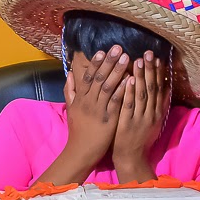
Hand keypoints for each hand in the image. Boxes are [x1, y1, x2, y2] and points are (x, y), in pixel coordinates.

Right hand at [63, 46, 130, 165]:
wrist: (80, 151)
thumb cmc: (78, 131)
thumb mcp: (71, 109)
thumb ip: (70, 91)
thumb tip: (69, 74)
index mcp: (80, 98)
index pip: (87, 76)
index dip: (95, 63)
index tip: (102, 50)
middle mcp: (88, 101)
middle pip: (98, 78)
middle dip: (108, 62)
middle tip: (118, 47)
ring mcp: (98, 110)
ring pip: (107, 86)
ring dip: (117, 71)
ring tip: (126, 58)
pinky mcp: (108, 119)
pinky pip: (115, 101)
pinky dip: (122, 90)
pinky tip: (129, 79)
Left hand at [113, 51, 168, 180]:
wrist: (132, 158)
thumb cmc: (140, 139)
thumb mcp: (154, 122)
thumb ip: (159, 105)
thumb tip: (166, 88)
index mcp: (157, 113)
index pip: (160, 89)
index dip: (159, 73)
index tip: (157, 58)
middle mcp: (151, 114)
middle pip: (152, 88)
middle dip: (150, 70)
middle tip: (148, 53)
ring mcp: (140, 118)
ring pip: (142, 94)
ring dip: (140, 76)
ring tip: (138, 60)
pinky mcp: (127, 123)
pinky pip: (129, 105)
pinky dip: (129, 92)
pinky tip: (127, 79)